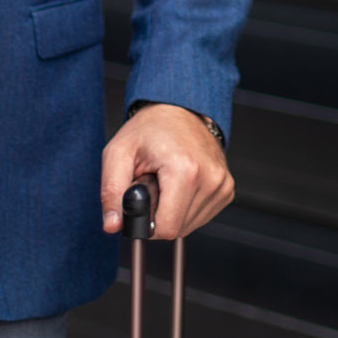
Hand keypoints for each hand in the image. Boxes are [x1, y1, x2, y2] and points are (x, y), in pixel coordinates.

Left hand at [100, 104, 233, 241]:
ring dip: (172, 209)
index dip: (147, 222)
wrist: (179, 109)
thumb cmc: (150, 129)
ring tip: (166, 180)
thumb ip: (111, 192)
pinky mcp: (226, 190)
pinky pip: (200, 216)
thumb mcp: (118, 154)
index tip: (142, 198)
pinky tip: (180, 184)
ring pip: (189, 225)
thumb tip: (112, 225)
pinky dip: (185, 206)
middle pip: (177, 228)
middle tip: (153, 183)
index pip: (167, 228)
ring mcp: (222, 185)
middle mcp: (210, 178)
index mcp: (185, 170)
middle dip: (159, 212)